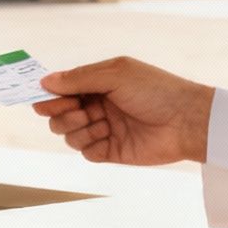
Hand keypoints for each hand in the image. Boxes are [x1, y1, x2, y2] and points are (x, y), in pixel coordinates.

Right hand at [33, 58, 213, 165]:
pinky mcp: (112, 151)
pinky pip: (86, 152)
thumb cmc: (155, 90)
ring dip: (77, 129)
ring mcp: (105, 129)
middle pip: (59, 115)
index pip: (62, 90)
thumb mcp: (115, 75)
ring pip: (69, 135)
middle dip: (61, 114)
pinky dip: (90, 145)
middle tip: (78, 111)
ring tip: (100, 123)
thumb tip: (45, 81)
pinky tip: (107, 137)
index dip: (49, 95)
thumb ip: (79, 78)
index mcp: (98, 83)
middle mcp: (98, 106)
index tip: (41, 99)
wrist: (186, 120)